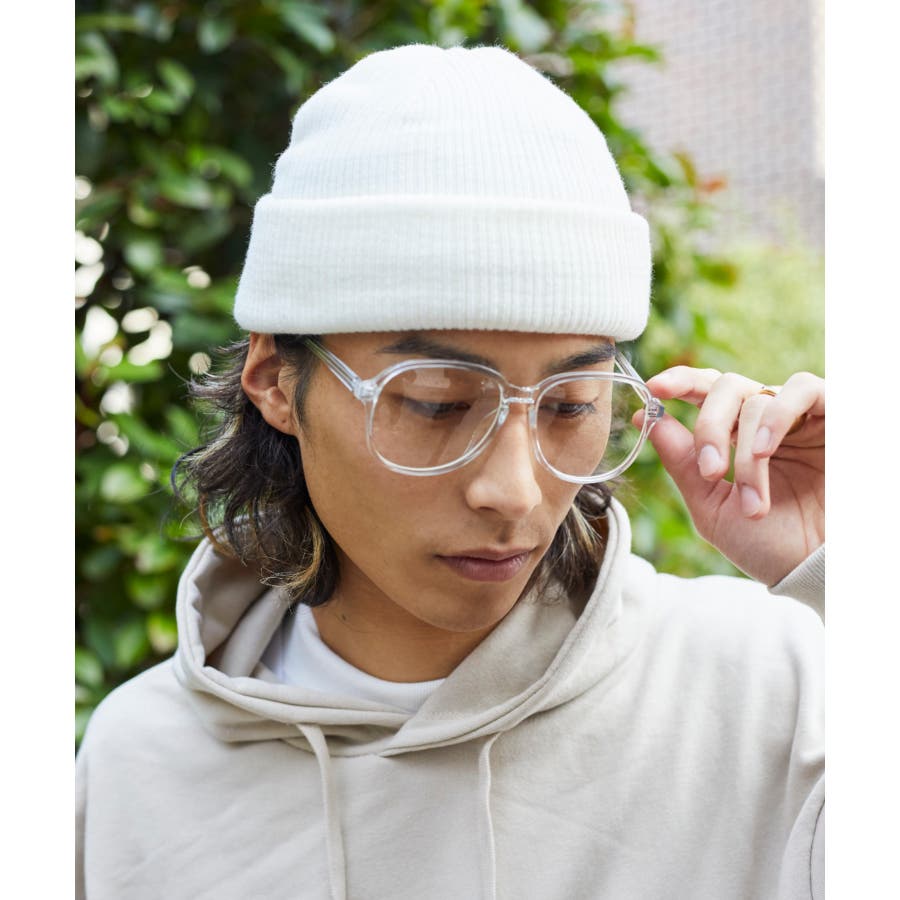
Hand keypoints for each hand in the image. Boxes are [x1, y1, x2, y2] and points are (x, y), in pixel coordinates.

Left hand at [640, 367, 824, 585]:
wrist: (821, 571)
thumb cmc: (771, 544)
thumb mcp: (713, 507)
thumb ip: (681, 462)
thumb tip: (644, 416)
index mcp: (734, 435)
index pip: (704, 392)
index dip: (679, 382)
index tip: (653, 390)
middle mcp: (764, 418)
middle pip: (724, 387)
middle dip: (708, 428)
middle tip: (711, 473)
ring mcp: (799, 416)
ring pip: (755, 396)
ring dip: (745, 447)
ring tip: (751, 493)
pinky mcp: (835, 415)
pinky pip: (803, 388)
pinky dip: (776, 416)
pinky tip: (766, 450)